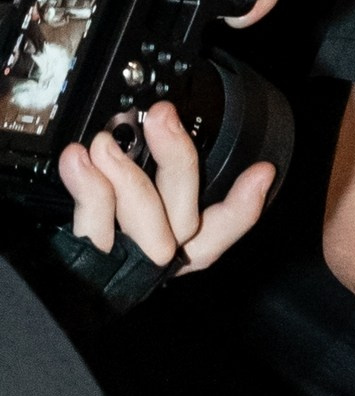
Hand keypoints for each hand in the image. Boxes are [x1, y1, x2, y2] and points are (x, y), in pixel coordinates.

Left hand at [60, 101, 275, 275]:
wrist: (53, 277)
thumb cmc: (101, 227)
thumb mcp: (139, 194)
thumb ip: (160, 170)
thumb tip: (164, 120)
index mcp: (184, 242)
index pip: (225, 227)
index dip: (246, 204)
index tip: (260, 172)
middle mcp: (162, 252)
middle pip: (185, 217)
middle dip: (178, 162)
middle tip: (161, 118)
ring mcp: (128, 259)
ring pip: (144, 224)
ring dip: (127, 177)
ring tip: (104, 141)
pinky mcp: (90, 258)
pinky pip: (94, 228)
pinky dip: (88, 191)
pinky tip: (78, 161)